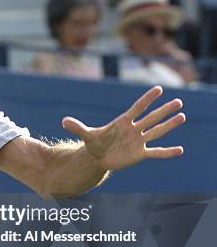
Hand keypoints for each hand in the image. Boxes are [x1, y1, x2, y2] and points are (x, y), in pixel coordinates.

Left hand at [62, 86, 184, 170]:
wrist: (97, 157)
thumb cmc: (94, 143)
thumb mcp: (86, 135)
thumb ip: (77, 127)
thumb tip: (63, 121)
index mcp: (123, 122)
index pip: (137, 108)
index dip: (147, 99)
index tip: (158, 89)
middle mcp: (134, 129)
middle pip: (151, 118)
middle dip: (164, 111)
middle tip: (179, 101)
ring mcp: (138, 141)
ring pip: (156, 131)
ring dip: (169, 125)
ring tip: (182, 116)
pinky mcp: (140, 153)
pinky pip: (156, 152)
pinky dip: (167, 152)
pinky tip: (180, 150)